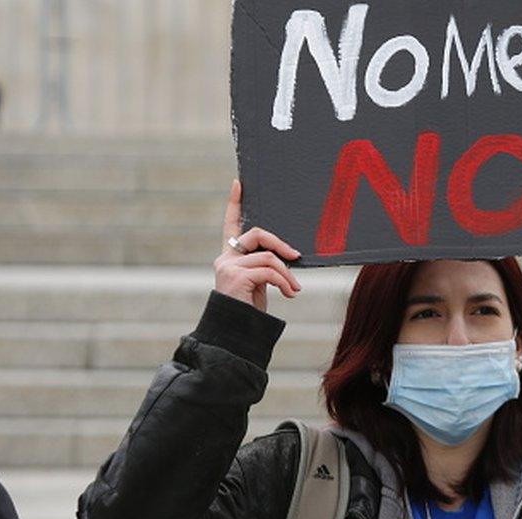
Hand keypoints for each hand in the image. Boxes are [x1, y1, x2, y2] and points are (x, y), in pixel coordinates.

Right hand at [214, 180, 301, 311]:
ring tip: (294, 289)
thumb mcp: (258, 283)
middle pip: (256, 234)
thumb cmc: (249, 310)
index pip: (230, 224)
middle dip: (280, 244)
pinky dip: (284, 281)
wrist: (236, 332)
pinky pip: (269, 271)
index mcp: (230, 256)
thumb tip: (289, 255)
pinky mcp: (235, 276)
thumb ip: (264, 265)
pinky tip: (289, 294)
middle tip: (296, 256)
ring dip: (287, 273)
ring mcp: (228, 266)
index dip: (234, 203)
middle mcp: (225, 258)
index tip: (239, 183)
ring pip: (267, 256)